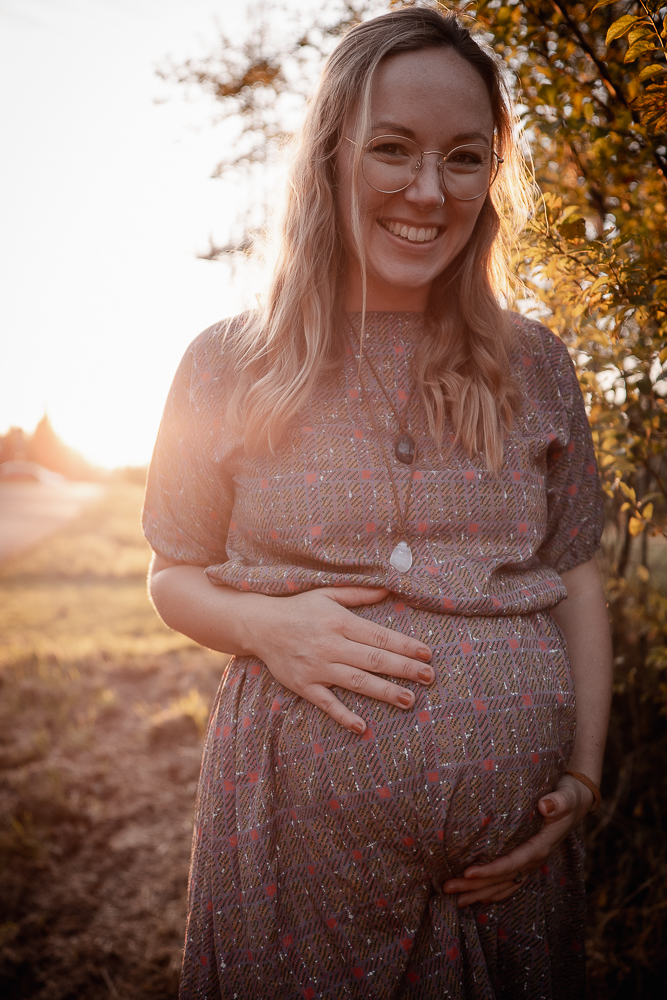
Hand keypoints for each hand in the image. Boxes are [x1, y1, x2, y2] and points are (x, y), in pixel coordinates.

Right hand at [250, 586, 432, 732]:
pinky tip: (362, 726)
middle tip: (429, 677)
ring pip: (356, 682)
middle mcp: (331, 645)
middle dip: (403, 669)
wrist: (260, 625)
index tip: (427, 653)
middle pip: (373, 659)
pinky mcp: (304, 685)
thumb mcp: (328, 594)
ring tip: (409, 700)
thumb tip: (389, 590)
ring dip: (384, 692)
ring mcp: (317, 667)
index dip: (404, 645)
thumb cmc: (298, 608)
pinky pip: (326, 703)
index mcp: (340, 622)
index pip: (379, 636)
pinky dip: (343, 715)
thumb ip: (358, 593)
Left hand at [442, 773, 594, 906]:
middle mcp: (535, 859)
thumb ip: (559, 802)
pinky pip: (509, 882)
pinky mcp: (527, 860)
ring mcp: (531, 863)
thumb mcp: (567, 796)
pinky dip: (493, 891)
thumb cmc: (569, 796)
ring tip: (454, 899)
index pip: (512, 863)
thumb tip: (546, 806)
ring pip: (502, 884)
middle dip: (474, 886)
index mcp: (541, 846)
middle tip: (446, 888)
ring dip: (478, 893)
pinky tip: (478, 897)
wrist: (577, 802)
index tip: (467, 873)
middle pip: (501, 878)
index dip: (490, 870)